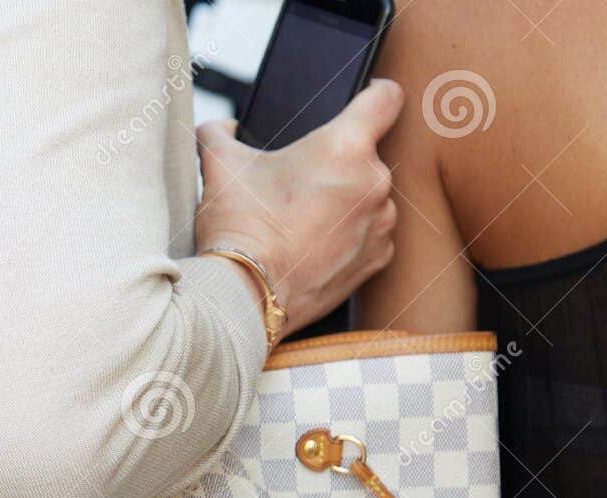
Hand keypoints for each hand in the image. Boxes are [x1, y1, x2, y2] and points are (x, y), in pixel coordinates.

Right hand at [196, 79, 402, 334]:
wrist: (247, 294)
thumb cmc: (238, 226)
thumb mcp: (220, 166)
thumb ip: (219, 133)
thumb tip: (221, 128)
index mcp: (345, 146)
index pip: (387, 98)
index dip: (375, 94)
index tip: (366, 101)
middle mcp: (375, 182)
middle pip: (369, 155)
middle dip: (339, 164)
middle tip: (302, 182)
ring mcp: (381, 224)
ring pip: (371, 197)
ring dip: (347, 202)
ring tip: (306, 220)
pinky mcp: (377, 260)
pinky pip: (371, 235)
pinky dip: (351, 237)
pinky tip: (316, 245)